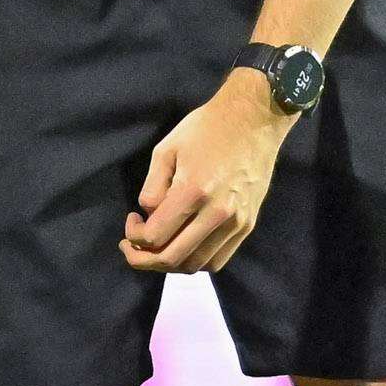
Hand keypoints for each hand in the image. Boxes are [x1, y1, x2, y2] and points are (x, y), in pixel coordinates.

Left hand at [126, 72, 294, 272]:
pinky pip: (218, 259)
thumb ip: (152, 189)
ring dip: (170, 263)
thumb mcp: (166, 150)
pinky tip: (184, 244)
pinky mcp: (248, 224)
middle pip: (173, 259)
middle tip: (133, 247)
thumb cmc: (205, 129)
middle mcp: (217, 213)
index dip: (134, 237)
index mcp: (193, 191)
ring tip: (158, 247)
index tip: (132, 220)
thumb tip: (149, 218)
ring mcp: (236, 222)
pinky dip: (195, 260)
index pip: (155, 237)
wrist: (254, 120)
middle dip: (144, 260)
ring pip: (196, 265)